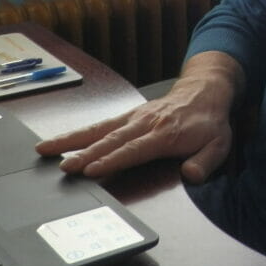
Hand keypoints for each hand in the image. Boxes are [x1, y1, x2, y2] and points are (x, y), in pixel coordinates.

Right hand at [34, 52, 240, 182]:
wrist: (205, 91)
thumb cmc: (209, 122)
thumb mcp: (219, 144)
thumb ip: (205, 161)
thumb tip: (191, 175)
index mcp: (165, 133)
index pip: (134, 149)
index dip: (112, 160)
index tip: (91, 170)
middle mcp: (145, 123)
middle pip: (110, 140)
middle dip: (85, 153)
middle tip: (63, 167)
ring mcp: (134, 117)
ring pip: (99, 129)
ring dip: (72, 140)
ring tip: (46, 149)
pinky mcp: (128, 115)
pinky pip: (101, 124)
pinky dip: (79, 132)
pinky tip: (60, 141)